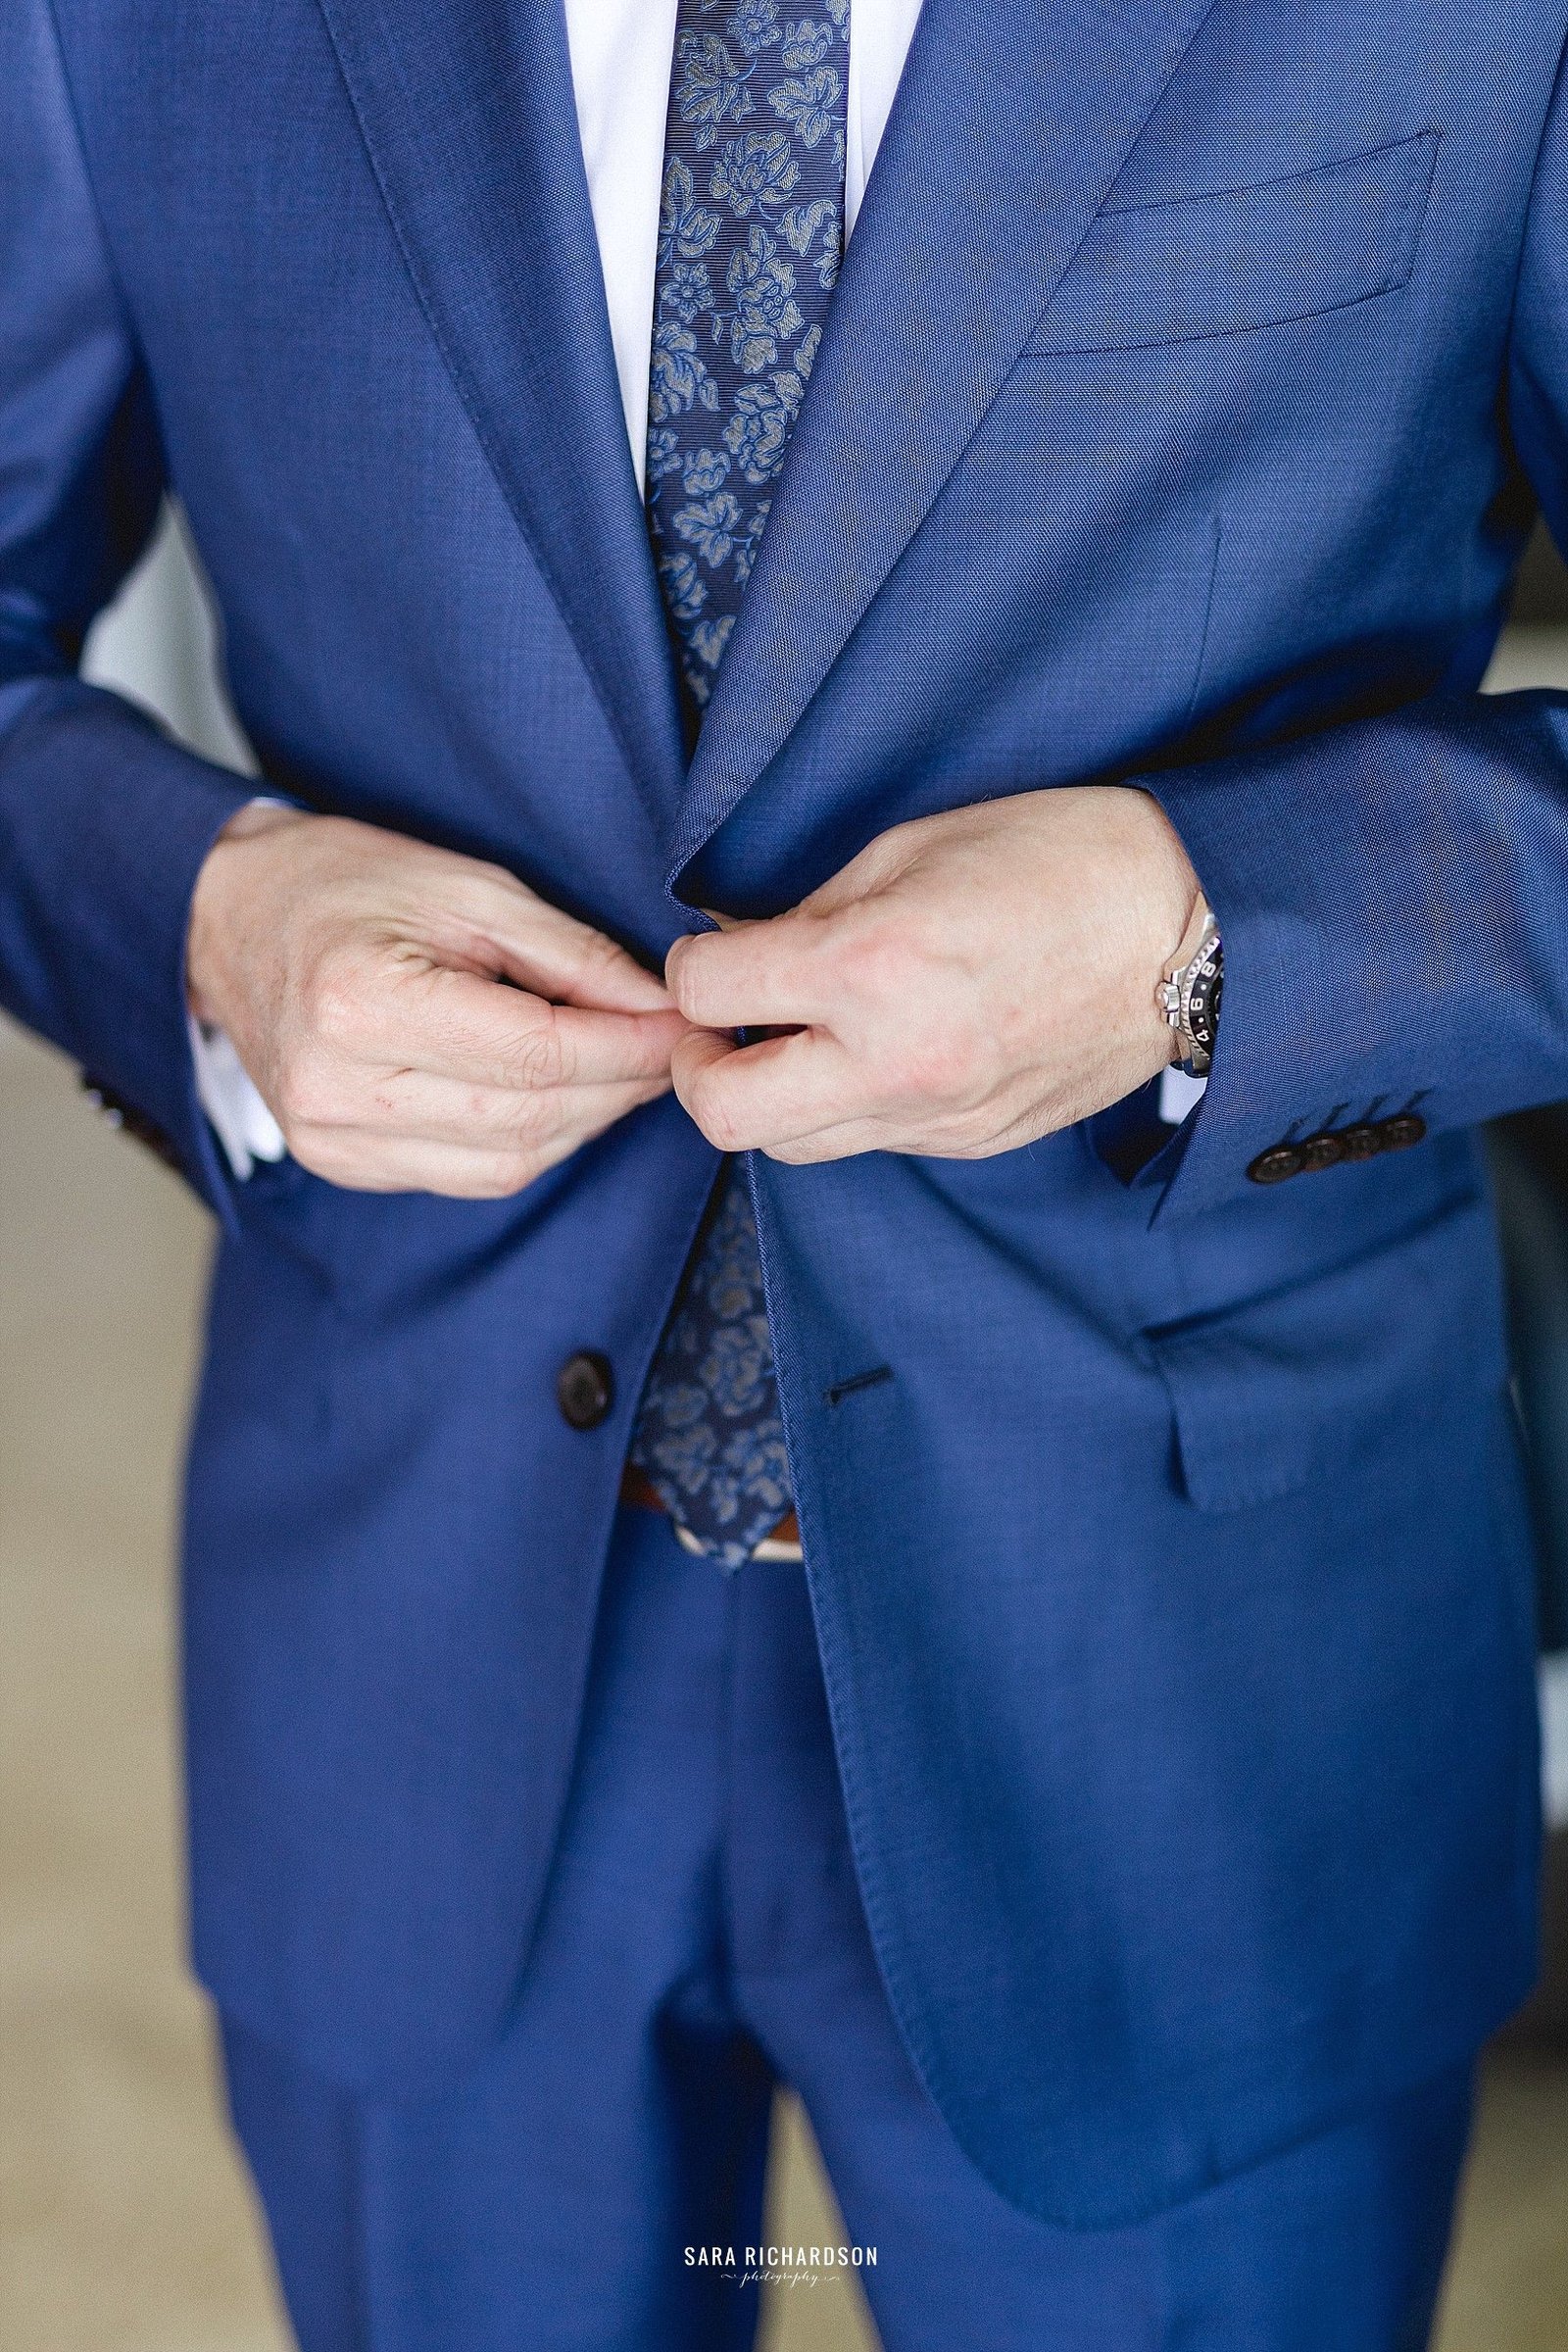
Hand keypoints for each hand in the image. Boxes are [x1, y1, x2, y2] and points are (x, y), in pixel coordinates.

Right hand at [186, 804, 687, 1194]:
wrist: (224, 918)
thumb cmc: (342, 882)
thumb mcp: (467, 885)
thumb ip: (569, 951)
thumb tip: (661, 1003)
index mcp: (360, 1004)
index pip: (537, 1054)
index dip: (630, 1047)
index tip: (685, 1024)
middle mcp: (340, 1089)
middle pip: (530, 1116)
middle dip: (621, 1085)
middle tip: (674, 1047)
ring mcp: (334, 1140)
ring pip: (511, 1161)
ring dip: (587, 1120)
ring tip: (627, 1067)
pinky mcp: (341, 1164)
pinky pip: (472, 1175)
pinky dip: (534, 1141)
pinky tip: (562, 1096)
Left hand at [664, 787, 1198, 1162]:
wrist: (1189, 934)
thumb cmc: (1057, 860)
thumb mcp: (911, 849)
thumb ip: (807, 912)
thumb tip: (735, 951)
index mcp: (870, 967)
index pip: (707, 993)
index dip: (688, 968)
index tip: (708, 955)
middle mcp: (893, 1060)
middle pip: (724, 1115)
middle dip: (693, 1069)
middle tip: (711, 1029)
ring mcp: (935, 1117)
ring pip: (793, 1147)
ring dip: (770, 1098)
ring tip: (793, 1040)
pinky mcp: (970, 1144)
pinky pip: (869, 1142)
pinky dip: (845, 1104)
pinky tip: (872, 1051)